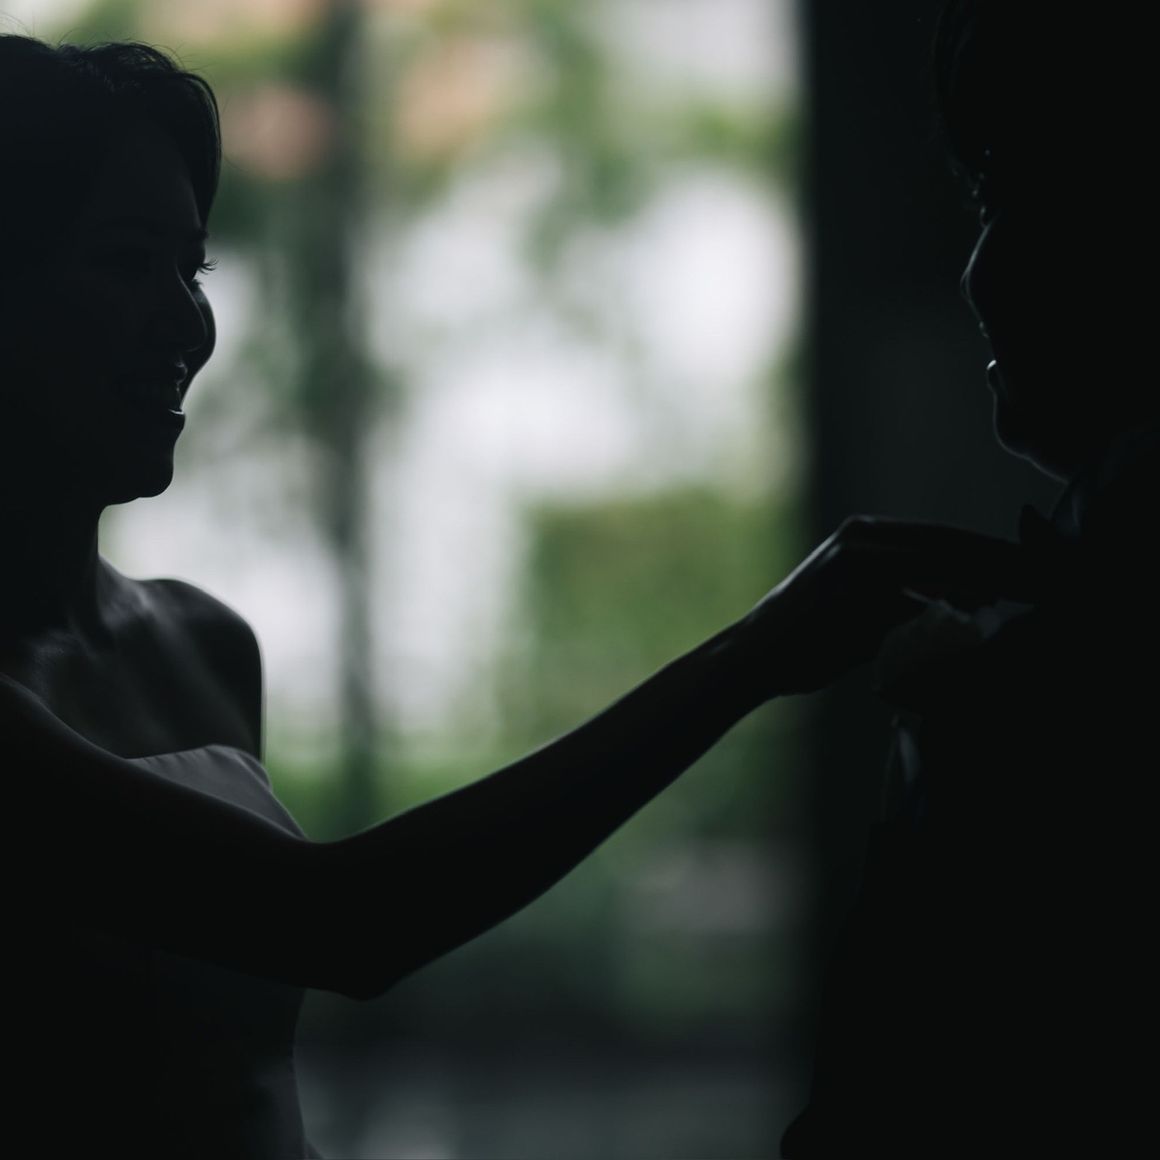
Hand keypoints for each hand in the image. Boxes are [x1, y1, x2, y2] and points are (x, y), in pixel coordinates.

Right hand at [736, 516, 1035, 697]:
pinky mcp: (852, 585)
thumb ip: (909, 604)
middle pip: (952, 545)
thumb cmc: (806, 643)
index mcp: (864, 535)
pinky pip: (916, 597)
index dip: (994, 553)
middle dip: (1005, 562)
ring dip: (988, 581)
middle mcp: (863, 538)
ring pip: (941, 565)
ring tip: (1029, 594)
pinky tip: (981, 618)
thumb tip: (968, 607)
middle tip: (1051, 579)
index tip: (1036, 570)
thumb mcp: (862, 614)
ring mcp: (857, 557)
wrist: (753, 656)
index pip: (944, 540)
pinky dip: (951, 609)